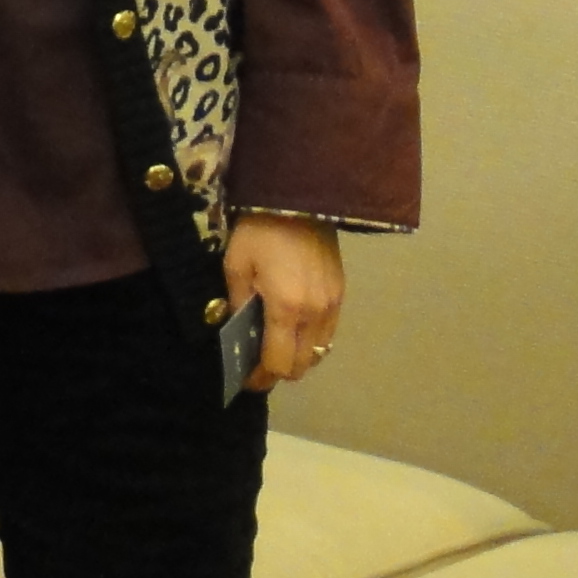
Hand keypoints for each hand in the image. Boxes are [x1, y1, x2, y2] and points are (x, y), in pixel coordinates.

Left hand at [224, 211, 344, 392]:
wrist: (300, 197)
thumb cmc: (260, 230)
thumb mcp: (236, 265)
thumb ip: (237, 304)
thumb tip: (236, 334)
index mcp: (286, 308)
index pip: (278, 363)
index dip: (260, 378)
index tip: (245, 379)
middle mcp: (314, 313)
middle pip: (301, 365)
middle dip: (278, 372)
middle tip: (257, 364)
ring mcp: (332, 304)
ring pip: (318, 352)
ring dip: (297, 357)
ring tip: (275, 345)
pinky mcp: (340, 293)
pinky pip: (328, 333)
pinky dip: (310, 340)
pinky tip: (293, 327)